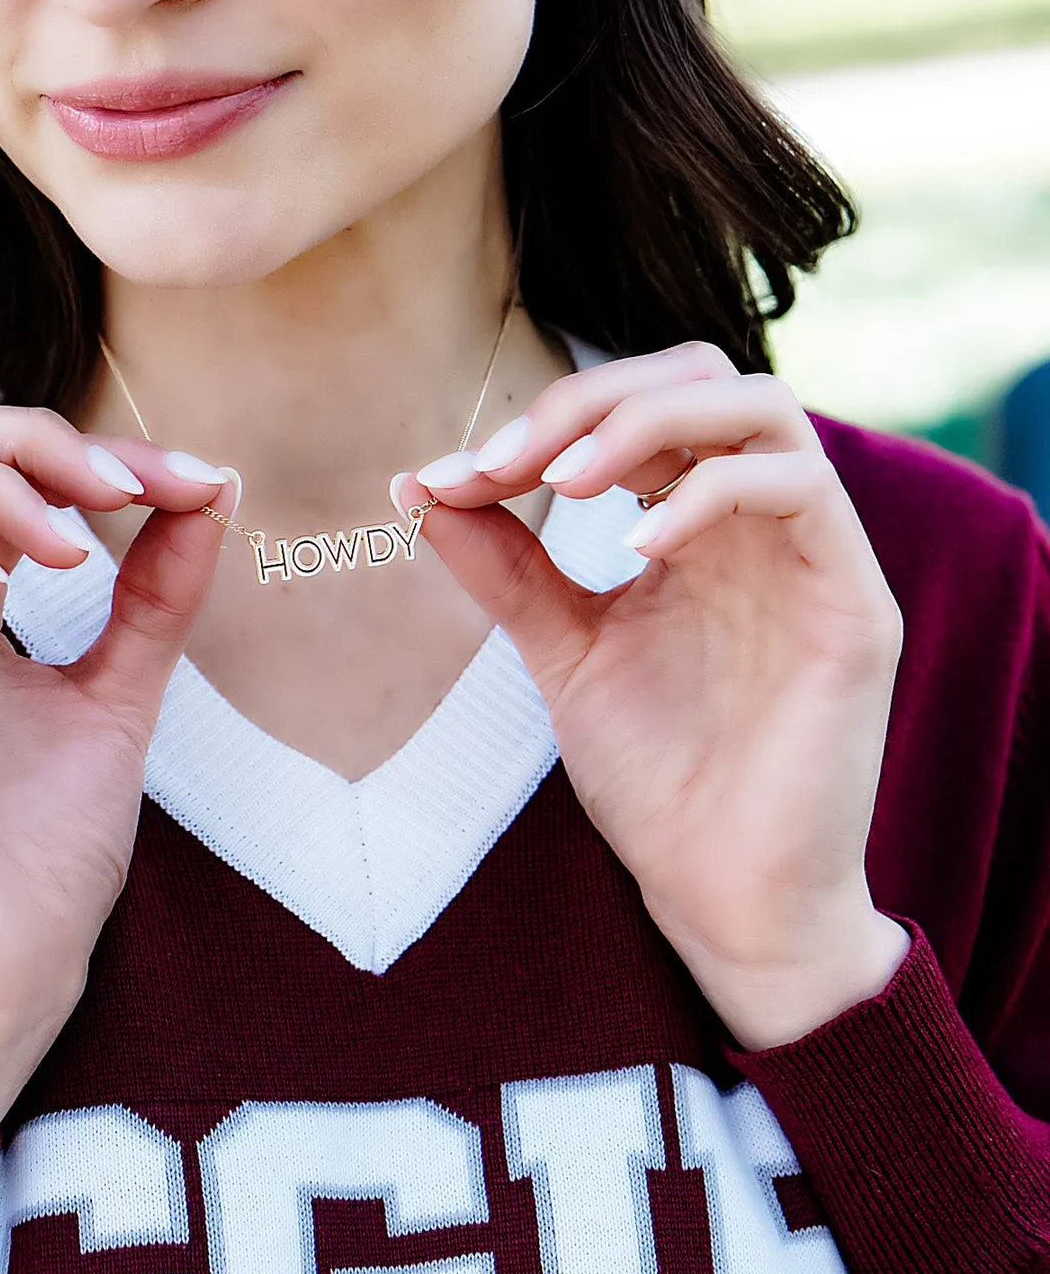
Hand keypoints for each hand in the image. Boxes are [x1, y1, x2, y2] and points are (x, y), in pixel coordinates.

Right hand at [0, 405, 233, 1150]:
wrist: (2, 978)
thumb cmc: (43, 857)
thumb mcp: (118, 698)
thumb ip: (156, 599)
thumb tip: (217, 490)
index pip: (2, 473)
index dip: (94, 453)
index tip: (195, 485)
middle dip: (35, 442)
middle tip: (130, 491)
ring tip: (71, 548)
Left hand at [396, 342, 910, 1050]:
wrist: (724, 898)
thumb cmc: (657, 778)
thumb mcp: (562, 652)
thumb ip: (506, 566)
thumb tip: (419, 483)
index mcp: (696, 524)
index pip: (637, 406)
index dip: (544, 419)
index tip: (454, 476)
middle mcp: (759, 522)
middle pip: (699, 375)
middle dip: (592, 399)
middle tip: (506, 462)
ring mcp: (813, 555)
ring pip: (761, 406)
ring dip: (648, 423)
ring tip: (563, 483)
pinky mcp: (854, 602)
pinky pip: (801, 489)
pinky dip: (711, 494)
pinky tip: (637, 549)